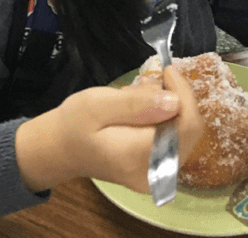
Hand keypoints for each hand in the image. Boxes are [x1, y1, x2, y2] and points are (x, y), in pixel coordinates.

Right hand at [15, 65, 202, 193]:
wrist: (58, 150)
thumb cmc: (73, 124)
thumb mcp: (98, 104)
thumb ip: (136, 103)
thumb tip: (174, 102)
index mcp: (140, 157)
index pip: (187, 127)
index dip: (184, 95)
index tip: (167, 71)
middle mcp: (154, 173)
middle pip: (189, 131)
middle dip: (175, 100)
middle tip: (148, 83)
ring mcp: (155, 175)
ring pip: (183, 133)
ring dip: (168, 109)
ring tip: (135, 98)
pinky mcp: (154, 170)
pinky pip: (172, 139)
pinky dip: (162, 119)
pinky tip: (139, 112)